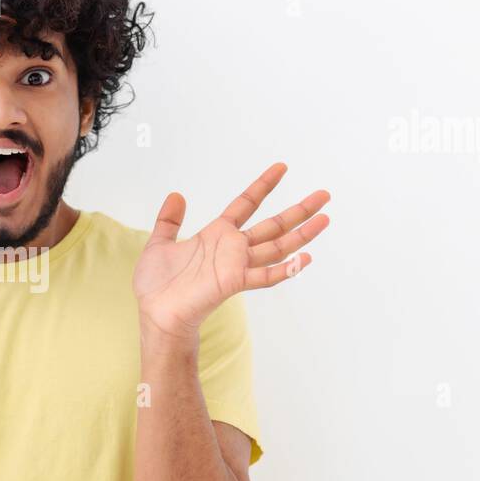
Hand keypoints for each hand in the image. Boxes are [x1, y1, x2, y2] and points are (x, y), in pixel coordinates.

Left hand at [133, 162, 329, 342]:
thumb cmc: (156, 285)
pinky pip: (265, 276)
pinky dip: (285, 269)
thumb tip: (176, 195)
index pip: (246, 204)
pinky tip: (305, 259)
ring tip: (325, 218)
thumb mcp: (159, 243)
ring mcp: (236, 265)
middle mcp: (232, 248)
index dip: (263, 186)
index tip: (282, 167)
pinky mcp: (233, 282)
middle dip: (299, 210)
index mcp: (216, 235)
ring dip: (302, 235)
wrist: (154, 313)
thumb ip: (169, 220)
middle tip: (324, 195)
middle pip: (273, 225)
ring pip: (277, 247)